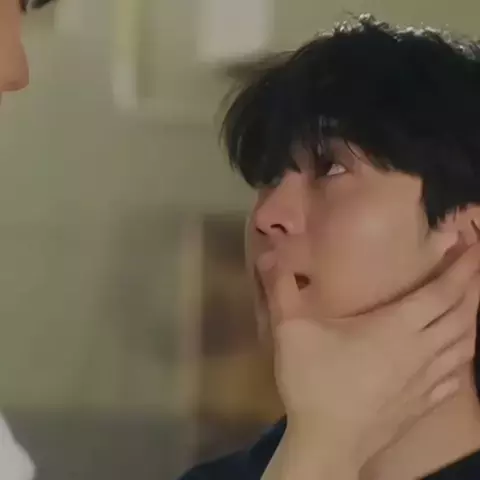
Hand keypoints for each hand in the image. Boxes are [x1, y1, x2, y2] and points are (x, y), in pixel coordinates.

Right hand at [258, 242, 479, 469]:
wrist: (328, 443)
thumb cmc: (312, 382)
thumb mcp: (289, 331)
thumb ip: (281, 289)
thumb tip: (269, 253)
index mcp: (394, 328)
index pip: (441, 293)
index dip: (462, 268)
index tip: (475, 246)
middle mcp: (420, 349)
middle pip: (462, 313)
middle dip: (475, 285)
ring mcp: (427, 379)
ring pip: (465, 342)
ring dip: (474, 316)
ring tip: (476, 298)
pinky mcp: (426, 402)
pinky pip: (458, 372)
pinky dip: (466, 353)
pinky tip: (463, 349)